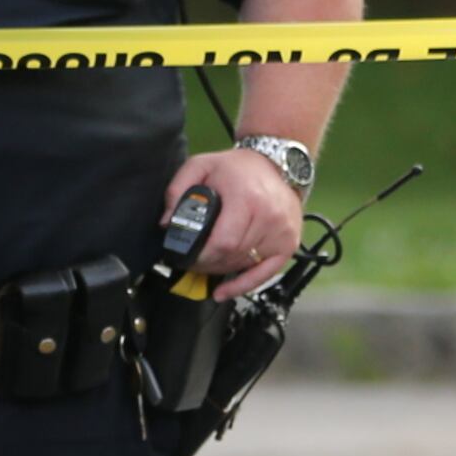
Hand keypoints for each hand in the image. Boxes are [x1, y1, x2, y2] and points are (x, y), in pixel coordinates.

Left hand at [166, 145, 307, 298]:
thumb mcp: (201, 166)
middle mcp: (269, 217)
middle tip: (192, 261)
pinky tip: (224, 291)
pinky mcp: (288, 244)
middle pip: (232, 256)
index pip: (223, 242)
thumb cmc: (238, 168)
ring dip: (222, 268)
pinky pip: (264, 274)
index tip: (187, 257)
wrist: (279, 164)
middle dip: (208, 263)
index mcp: (247, 198)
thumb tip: (166, 223)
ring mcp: (282, 233)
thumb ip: (177, 190)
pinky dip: (243, 285)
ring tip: (208, 262)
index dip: (202, 256)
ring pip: (244, 264)